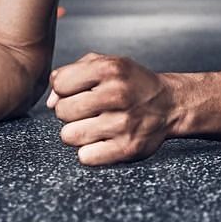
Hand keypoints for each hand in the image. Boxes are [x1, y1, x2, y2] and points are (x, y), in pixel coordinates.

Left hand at [47, 52, 176, 165]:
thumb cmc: (131, 83)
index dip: (64, 89)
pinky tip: (102, 140)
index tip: (78, 92)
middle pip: (62, 111)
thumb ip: (72, 73)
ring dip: (77, 133)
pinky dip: (89, 151)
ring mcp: (123, 123)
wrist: (170, 104)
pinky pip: (85, 156)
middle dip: (69, 112)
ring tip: (93, 126)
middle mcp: (117, 94)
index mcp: (110, 69)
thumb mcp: (106, 64)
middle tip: (86, 111)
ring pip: (70, 135)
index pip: (60, 84)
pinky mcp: (127, 148)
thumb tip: (49, 103)